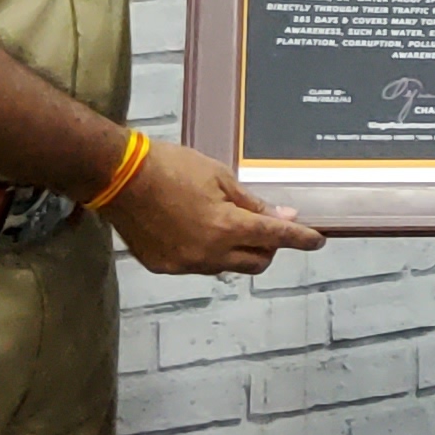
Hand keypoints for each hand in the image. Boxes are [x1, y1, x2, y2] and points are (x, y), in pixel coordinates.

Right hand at [109, 141, 321, 279]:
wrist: (118, 177)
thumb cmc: (169, 167)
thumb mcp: (219, 177)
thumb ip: (252, 202)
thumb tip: (281, 215)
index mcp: (226, 226)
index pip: (276, 237)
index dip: (300, 238)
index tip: (316, 240)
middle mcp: (209, 253)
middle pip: (257, 262)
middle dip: (269, 247)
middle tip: (265, 226)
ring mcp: (186, 264)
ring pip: (227, 267)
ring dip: (237, 251)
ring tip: (223, 222)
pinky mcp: (165, 267)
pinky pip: (199, 266)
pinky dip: (208, 253)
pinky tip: (195, 230)